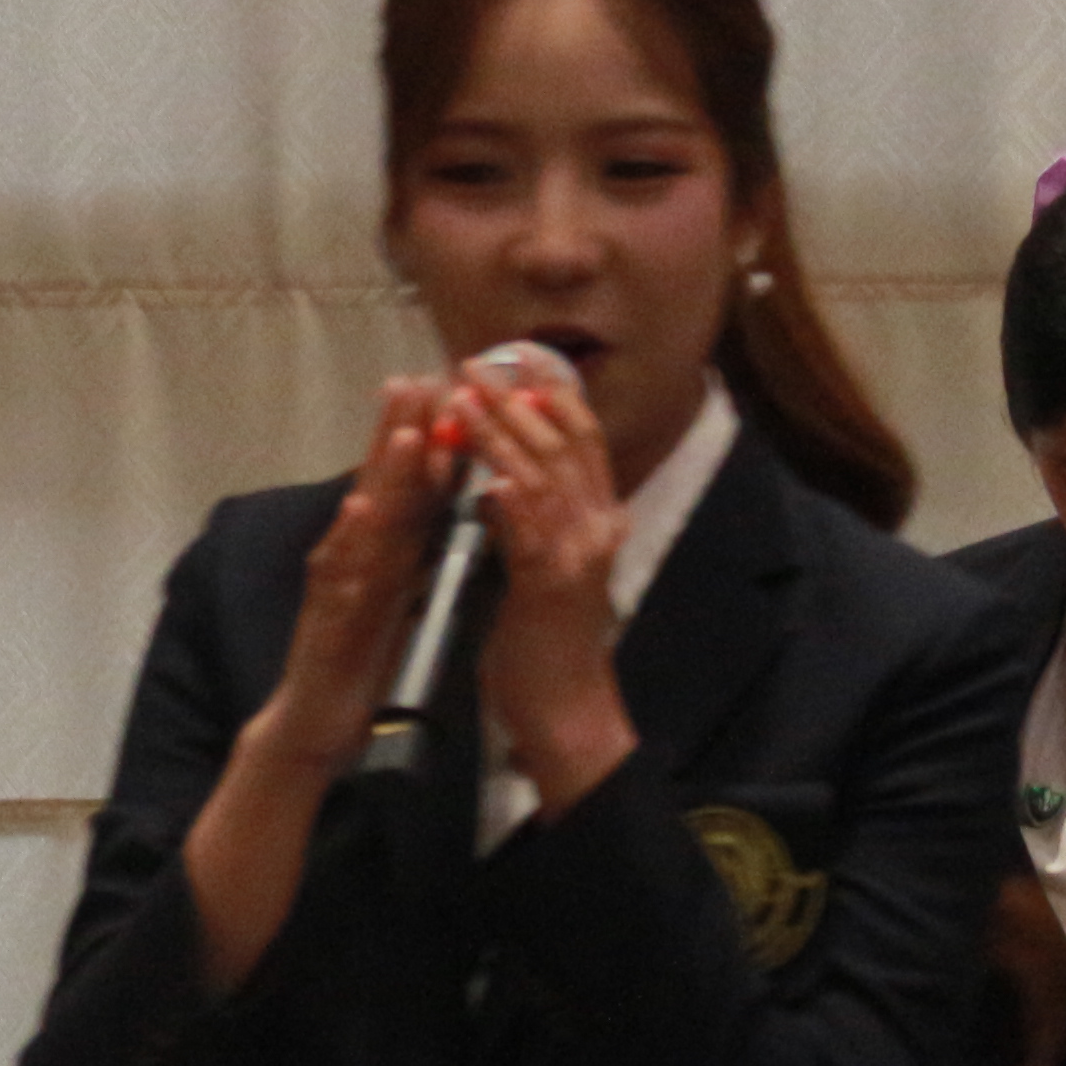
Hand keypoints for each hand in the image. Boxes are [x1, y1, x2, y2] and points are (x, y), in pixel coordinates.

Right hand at [242, 381, 458, 782]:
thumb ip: (413, 543)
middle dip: (399, 431)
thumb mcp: (396, 588)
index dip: (425, 435)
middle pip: (379, 483)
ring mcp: (338, 583)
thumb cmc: (359, 652)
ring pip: (363, 519)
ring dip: (381, 473)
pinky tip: (360, 508)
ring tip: (405, 430)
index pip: (405, 484)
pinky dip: (350, 538)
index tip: (447, 385)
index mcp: (380, 549)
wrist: (317, 719)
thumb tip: (446, 500)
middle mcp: (354, 554)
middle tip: (418, 378)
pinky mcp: (328, 617)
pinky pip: (341, 573)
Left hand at [459, 355, 636, 816]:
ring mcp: (581, 556)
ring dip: (503, 437)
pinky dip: (513, 504)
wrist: (563, 709)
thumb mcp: (537, 566)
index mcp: (597, 518)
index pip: (580, 437)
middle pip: (563, 444)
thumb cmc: (542, 640)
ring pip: (545, 478)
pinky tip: (490, 480)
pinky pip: (534, 535)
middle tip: (477, 363)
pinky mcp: (554, 589)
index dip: (547, 393)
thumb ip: (524, 522)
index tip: (512, 356)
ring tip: (467, 400)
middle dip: (517, 399)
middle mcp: (599, 527)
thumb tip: (497, 481)